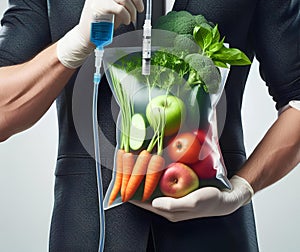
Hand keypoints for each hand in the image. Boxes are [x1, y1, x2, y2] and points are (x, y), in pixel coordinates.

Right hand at [57, 0, 155, 68]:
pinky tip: (125, 21)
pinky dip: (126, 16)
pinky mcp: (98, 4)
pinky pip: (120, 8)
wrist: (88, 35)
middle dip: (138, 0)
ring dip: (132, 11)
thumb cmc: (101, 22)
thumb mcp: (113, 5)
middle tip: (139, 10)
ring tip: (130, 19)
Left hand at [131, 175, 253, 221]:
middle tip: (125, 170)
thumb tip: (154, 203)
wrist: (225, 196)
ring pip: (152, 187)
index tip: (121, 184)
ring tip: (134, 166)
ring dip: (143, 177)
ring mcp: (172, 196)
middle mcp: (167, 204)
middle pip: (146, 194)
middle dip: (135, 184)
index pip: (144, 203)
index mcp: (168, 210)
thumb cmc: (210, 200)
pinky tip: (152, 164)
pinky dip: (154, 174)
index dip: (132, 194)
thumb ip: (173, 205)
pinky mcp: (177, 189)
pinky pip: (161, 181)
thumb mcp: (192, 203)